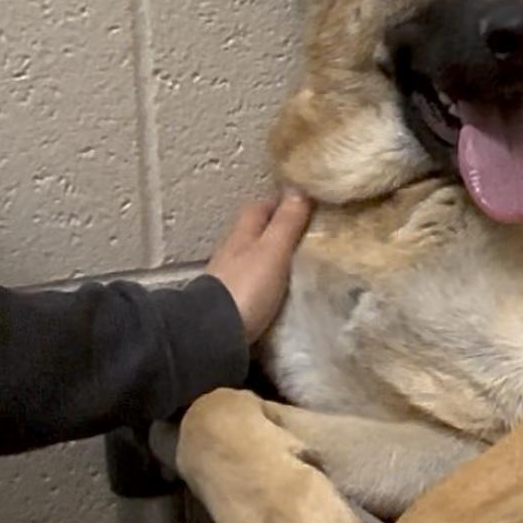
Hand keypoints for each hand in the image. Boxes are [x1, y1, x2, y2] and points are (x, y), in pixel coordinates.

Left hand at [206, 191, 313, 342]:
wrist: (213, 334)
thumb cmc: (246, 288)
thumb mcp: (273, 251)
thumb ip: (287, 222)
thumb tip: (300, 188)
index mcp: (243, 233)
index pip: (261, 206)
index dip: (282, 201)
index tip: (307, 203)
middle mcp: (233, 250)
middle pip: (256, 230)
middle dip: (278, 227)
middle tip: (308, 232)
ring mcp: (229, 276)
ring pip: (254, 255)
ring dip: (273, 254)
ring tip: (300, 260)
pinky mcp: (231, 300)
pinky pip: (254, 279)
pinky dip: (268, 277)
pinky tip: (282, 287)